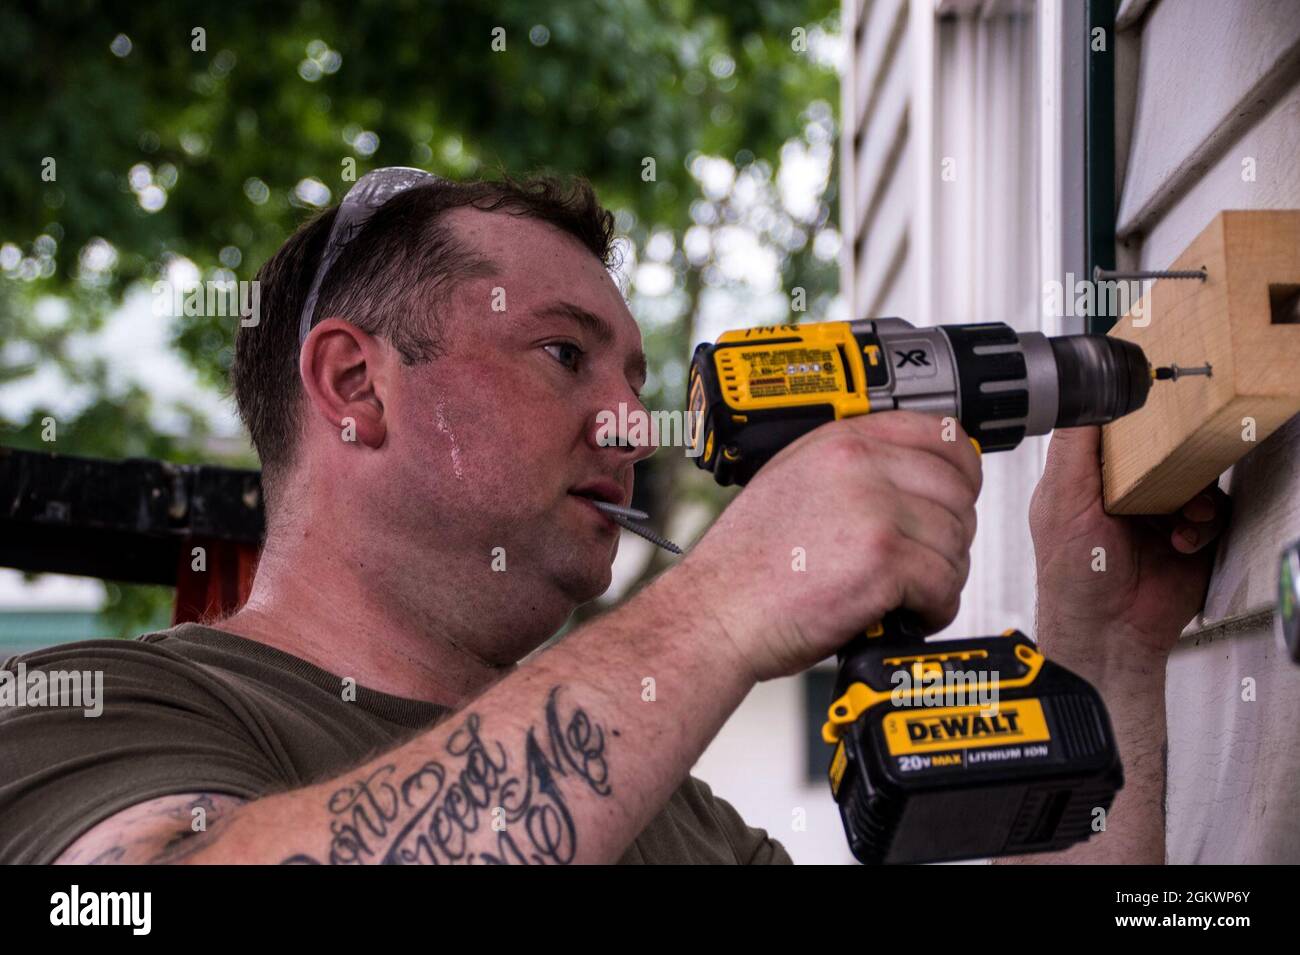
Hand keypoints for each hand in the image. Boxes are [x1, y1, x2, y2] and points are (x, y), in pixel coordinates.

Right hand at [684, 411, 981, 681]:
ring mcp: (874, 509)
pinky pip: (946, 582)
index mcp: (840, 441)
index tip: (957, 496)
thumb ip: (851, 468)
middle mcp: (860, 465)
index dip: (962, 470)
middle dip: (949, 534)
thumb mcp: (792, 482)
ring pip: (956, 540)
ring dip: (942, 575)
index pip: (940, 434)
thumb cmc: (747, 564)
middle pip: (958, 492)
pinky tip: (906, 613)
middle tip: (922, 562)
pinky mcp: (883, 559)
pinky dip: (935, 608)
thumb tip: (914, 477)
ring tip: (906, 593)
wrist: (717, 612)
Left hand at [1030, 426, 1229, 662]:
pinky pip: (1213, 513)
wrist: (1108, 631)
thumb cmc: (1073, 576)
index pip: (1115, 434)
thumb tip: (1080, 399)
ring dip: (1194, 494)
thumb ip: (1073, 448)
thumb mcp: (1061, 501)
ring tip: (1182, 514)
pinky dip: (1203, 524)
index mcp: (1087, 480)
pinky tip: (1183, 540)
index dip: (1134, 423)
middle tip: (1172, 468)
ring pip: (1193, 479)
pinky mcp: (1189, 537)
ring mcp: (1157, 515)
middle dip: (1174, 458)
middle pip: (1162, 452)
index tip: (1151, 413)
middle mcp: (1123, 494)